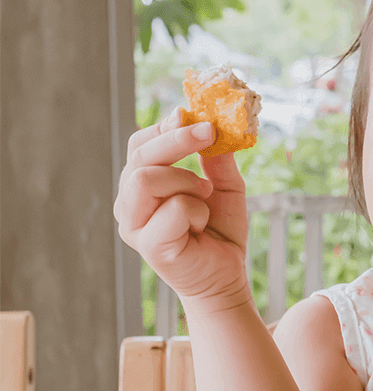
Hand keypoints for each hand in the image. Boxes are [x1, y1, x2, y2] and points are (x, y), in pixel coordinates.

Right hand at [114, 109, 251, 308]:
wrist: (226, 274)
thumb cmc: (219, 230)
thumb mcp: (224, 186)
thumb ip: (216, 159)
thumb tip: (214, 126)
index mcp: (140, 184)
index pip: (139, 143)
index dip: (165, 126)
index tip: (194, 116)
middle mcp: (129, 203)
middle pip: (139, 155)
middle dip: (178, 139)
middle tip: (210, 133)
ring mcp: (134, 225)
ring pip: (146, 178)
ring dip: (186, 180)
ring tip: (204, 195)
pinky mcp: (149, 246)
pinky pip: (173, 208)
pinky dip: (197, 210)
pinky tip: (201, 224)